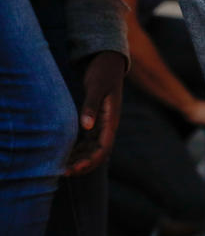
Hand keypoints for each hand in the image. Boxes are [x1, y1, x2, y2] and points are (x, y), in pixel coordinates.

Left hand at [66, 51, 125, 175]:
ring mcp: (102, 124)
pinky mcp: (96, 121)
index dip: (89, 162)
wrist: (108, 62)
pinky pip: (88, 141)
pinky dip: (78, 149)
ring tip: (62, 167)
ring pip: (92, 149)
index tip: (73, 169)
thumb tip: (86, 127)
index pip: (103, 149)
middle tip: (63, 173)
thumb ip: (91, 107)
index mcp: (111, 120)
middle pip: (98, 154)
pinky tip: (66, 154)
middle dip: (83, 165)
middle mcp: (108, 126)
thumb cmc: (103, 73)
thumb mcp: (96, 87)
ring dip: (80, 159)